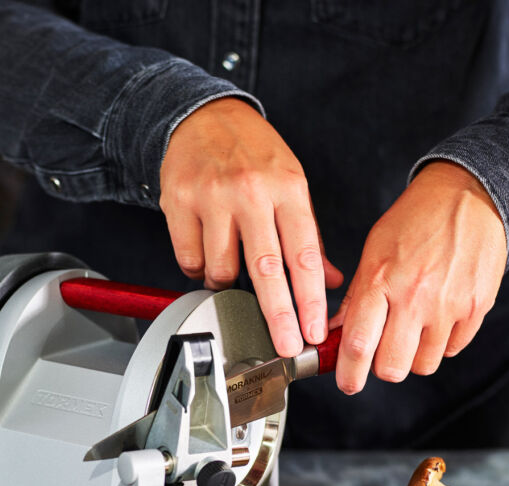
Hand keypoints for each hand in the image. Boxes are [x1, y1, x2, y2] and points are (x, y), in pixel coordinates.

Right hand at [159, 98, 343, 356]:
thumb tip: (329, 281)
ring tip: (231, 270)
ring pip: (221, 269)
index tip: (312, 331)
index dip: (309, 299)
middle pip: (265, 268)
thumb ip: (308, 235)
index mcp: (287, 188)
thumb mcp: (291, 184)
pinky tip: (206, 254)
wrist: (203, 116)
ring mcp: (212, 197)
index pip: (303, 254)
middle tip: (286, 345)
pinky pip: (189, 260)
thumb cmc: (252, 153)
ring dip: (228, 284)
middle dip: (278, 314)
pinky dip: (198, 269)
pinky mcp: (179, 202)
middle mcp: (250, 192)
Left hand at [332, 160, 506, 393]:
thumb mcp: (374, 251)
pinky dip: (440, 344)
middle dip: (382, 369)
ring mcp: (449, 305)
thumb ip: (355, 296)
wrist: (469, 196)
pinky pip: (452, 350)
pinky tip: (435, 319)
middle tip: (380, 354)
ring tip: (411, 329)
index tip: (347, 382)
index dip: (349, 373)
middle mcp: (415, 297)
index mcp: (381, 280)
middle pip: (392, 367)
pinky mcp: (476, 308)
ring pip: (423, 365)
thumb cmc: (415, 221)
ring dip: (412, 357)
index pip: (358, 343)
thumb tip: (336, 333)